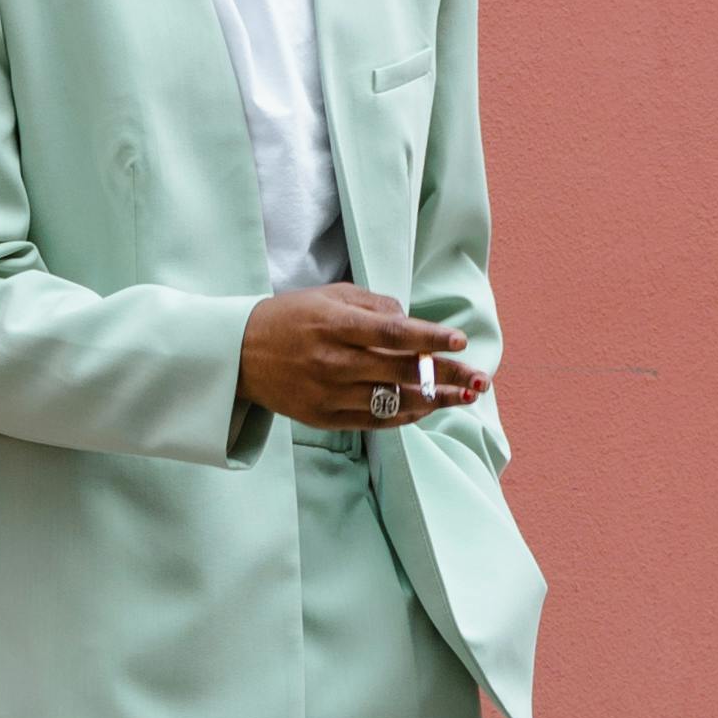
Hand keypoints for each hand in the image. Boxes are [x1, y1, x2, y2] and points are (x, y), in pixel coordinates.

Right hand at [243, 284, 490, 430]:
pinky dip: (406, 415)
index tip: (459, 340)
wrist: (238, 353)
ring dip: (434, 401)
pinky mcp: (323, 418)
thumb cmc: (291, 318)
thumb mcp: (330, 296)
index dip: (429, 338)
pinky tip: (429, 408)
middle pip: (401, 371)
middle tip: (479, 378)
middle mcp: (332, 361)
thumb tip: (413, 321)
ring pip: (392, 401)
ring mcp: (328, 394)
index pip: (393, 333)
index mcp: (334, 324)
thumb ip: (374, 305)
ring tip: (464, 396)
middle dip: (445, 375)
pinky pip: (374, 420)